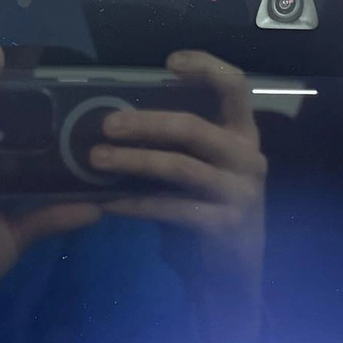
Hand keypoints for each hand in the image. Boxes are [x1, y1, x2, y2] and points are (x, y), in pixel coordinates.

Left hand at [88, 50, 267, 342]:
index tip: (169, 62)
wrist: (229, 279)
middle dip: (145, 122)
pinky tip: (107, 202)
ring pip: (179, 167)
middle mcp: (248, 158)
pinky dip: (135, 204)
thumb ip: (175, 145)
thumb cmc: (206, 214)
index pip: (236, 87)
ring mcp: (240, 193)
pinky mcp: (225, 226)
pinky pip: (171, 208)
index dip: (206, 67)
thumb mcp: (198, 172)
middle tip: (105, 124)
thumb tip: (115, 118)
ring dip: (132, 161)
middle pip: (194, 127)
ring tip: (94, 159)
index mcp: (242, 136)